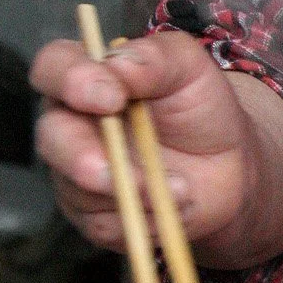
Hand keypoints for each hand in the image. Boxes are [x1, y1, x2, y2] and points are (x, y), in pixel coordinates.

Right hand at [31, 32, 282, 265]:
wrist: (230, 166)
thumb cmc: (201, 108)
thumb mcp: (191, 69)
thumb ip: (156, 57)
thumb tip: (119, 63)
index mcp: (87, 77)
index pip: (53, 67)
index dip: (70, 80)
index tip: (111, 97)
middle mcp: (70, 123)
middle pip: (52, 136)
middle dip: (84, 156)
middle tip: (120, 172)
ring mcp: (76, 173)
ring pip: (80, 190)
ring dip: (136, 193)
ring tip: (183, 188)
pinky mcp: (93, 215)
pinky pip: (106, 225)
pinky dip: (147, 219)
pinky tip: (177, 205)